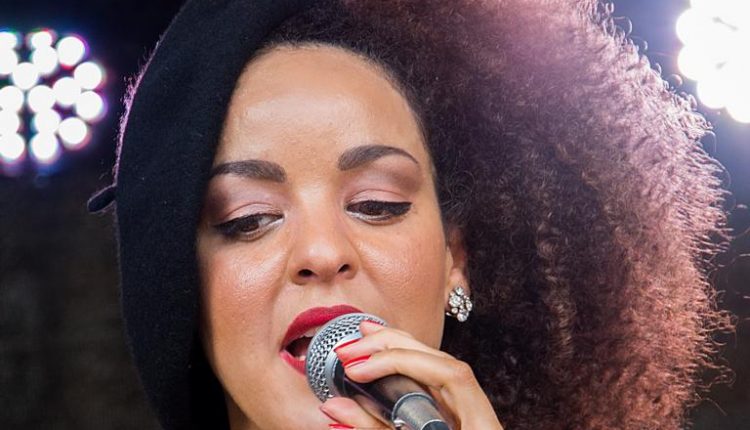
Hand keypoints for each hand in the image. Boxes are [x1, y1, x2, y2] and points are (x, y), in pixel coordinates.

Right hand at [319, 320, 503, 429]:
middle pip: (440, 362)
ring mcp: (467, 415)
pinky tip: (382, 357)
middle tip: (349, 352)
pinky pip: (430, 383)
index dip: (403, 362)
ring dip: (396, 349)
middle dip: (392, 350)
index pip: (449, 374)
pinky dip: (403, 368)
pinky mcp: (451, 419)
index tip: (360, 371)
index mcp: (480, 428)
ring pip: (436, 367)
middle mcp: (478, 414)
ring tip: (362, 337)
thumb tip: (335, 408)